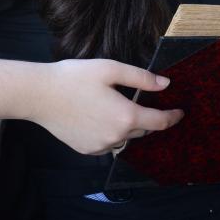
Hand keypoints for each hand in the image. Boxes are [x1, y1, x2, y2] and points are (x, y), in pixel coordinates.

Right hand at [29, 58, 183, 154]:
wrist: (39, 95)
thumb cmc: (74, 77)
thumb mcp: (111, 69)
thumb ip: (141, 78)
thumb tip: (165, 84)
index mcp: (126, 116)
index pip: (160, 122)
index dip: (173, 117)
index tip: (180, 112)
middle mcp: (116, 136)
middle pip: (142, 129)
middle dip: (147, 117)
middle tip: (141, 101)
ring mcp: (100, 146)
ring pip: (125, 138)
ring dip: (128, 126)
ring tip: (117, 107)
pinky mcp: (86, 150)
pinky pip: (108, 143)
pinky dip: (111, 133)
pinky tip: (99, 116)